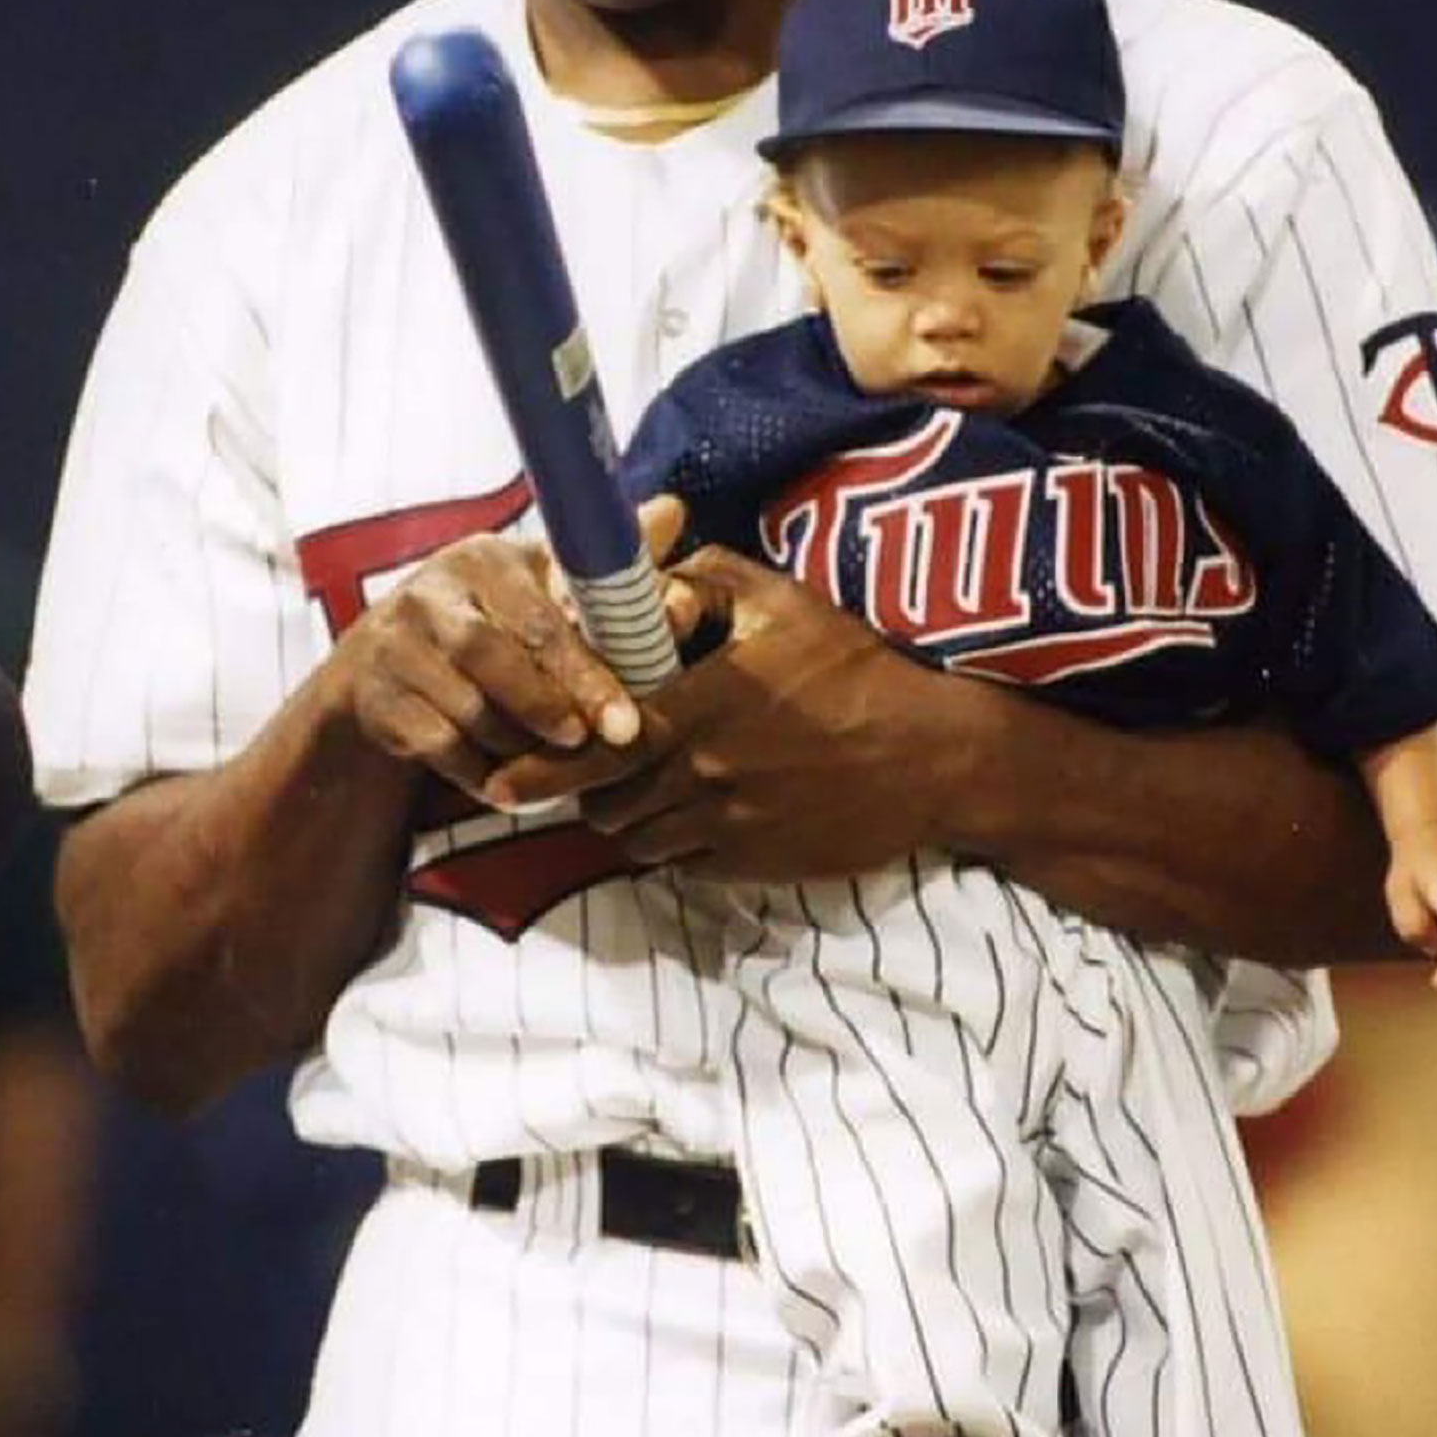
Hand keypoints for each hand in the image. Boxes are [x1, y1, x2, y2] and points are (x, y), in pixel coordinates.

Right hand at [337, 532, 641, 805]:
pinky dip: (481, 771)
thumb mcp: (541, 586)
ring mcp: (398, 647)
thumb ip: (608, 567)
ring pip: (470, 710)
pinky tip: (509, 778)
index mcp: (485, 560)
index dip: (587, 670)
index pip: (539, 616)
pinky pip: (440, 747)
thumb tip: (675, 511)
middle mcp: (432, 594)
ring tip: (557, 757)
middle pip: (495, 657)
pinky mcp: (377, 698)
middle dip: (554, 708)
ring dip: (520, 743)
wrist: (381, 666)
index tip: (627, 719)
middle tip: (599, 744)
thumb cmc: (490, 621)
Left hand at [491, 541, 961, 878]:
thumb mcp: (783, 603)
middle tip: (593, 768)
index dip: (543, 766)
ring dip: (628, 819)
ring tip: (647, 789)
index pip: (593, 749)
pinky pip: (683, 866)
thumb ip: (706, 577)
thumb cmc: (857, 669)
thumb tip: (648, 571)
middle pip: (604, 803)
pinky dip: (674, 846)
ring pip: (637, 839)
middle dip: (587, 790)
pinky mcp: (753, 865)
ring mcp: (727, 826)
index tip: (502, 778)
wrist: (933, 758)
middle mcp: (702, 774)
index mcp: (698, 707)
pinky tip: (698, 813)